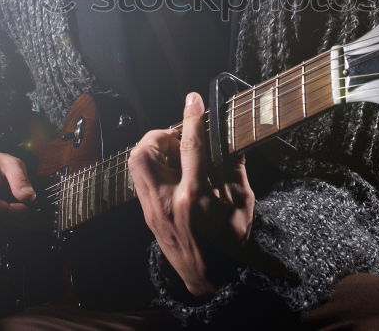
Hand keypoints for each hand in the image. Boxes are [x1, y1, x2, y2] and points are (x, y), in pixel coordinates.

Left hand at [128, 92, 254, 296]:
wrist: (211, 279)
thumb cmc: (232, 244)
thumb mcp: (242, 203)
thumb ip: (234, 167)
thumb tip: (228, 136)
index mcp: (194, 197)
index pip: (190, 146)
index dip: (192, 118)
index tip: (193, 99)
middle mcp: (166, 202)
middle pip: (144, 152)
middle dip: (158, 136)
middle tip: (178, 138)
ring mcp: (152, 211)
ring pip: (136, 165)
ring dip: (153, 151)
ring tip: (175, 154)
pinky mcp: (147, 216)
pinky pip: (141, 180)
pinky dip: (154, 168)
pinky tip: (173, 173)